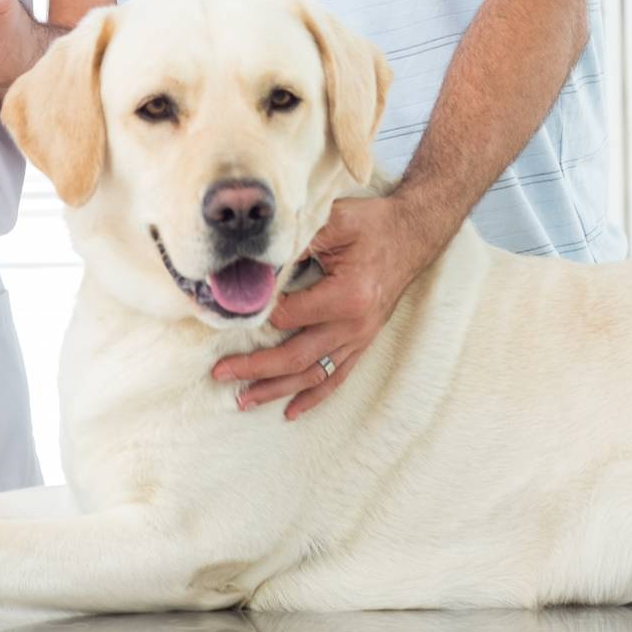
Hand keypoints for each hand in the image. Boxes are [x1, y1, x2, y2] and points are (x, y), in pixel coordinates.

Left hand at [211, 196, 430, 419]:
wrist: (411, 235)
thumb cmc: (372, 225)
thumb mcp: (336, 220)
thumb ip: (299, 239)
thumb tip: (261, 261)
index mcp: (346, 296)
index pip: (289, 316)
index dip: (257, 316)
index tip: (229, 315)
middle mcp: (354, 326)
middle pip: (296, 357)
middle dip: (254, 368)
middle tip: (220, 373)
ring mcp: (359, 339)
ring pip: (313, 375)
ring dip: (276, 389)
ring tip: (244, 400)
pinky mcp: (362, 343)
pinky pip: (336, 377)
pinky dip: (313, 397)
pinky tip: (290, 411)